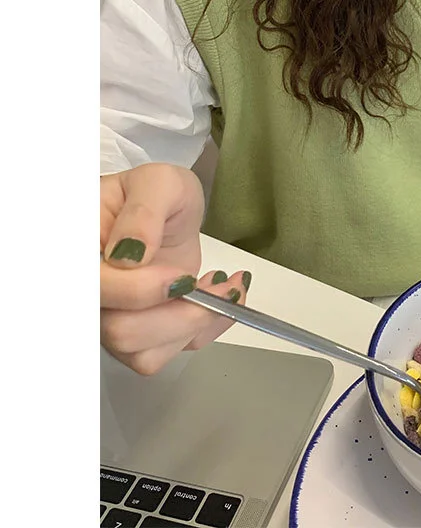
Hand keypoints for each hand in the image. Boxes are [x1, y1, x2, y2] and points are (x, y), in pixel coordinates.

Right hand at [100, 163, 251, 374]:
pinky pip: (165, 354)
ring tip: (223, 286)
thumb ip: (144, 212)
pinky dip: (202, 331)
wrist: (170, 211)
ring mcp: (112, 319)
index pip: (96, 291)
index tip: (181, 276)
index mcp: (80, 255)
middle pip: (120, 333)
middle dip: (180, 314)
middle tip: (219, 284)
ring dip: (195, 324)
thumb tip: (130, 252)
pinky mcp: (140, 332)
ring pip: (142, 354)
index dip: (138, 291)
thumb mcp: (158, 183)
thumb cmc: (158, 193)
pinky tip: (220, 298)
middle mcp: (90, 296)